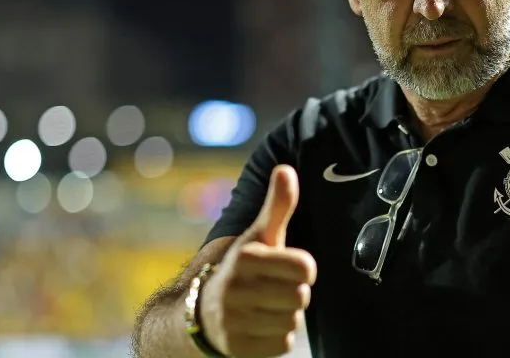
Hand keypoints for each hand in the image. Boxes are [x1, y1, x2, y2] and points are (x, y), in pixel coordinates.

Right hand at [200, 165, 317, 356]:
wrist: (204, 310)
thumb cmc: (245, 267)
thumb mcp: (260, 235)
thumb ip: (278, 205)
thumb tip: (286, 169)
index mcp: (245, 257)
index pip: (306, 268)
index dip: (302, 269)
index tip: (286, 267)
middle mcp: (234, 289)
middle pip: (302, 297)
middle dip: (294, 293)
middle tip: (273, 288)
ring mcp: (233, 321)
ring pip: (292, 322)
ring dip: (285, 315)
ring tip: (264, 306)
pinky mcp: (236, 348)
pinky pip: (282, 345)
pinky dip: (276, 338)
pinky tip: (259, 326)